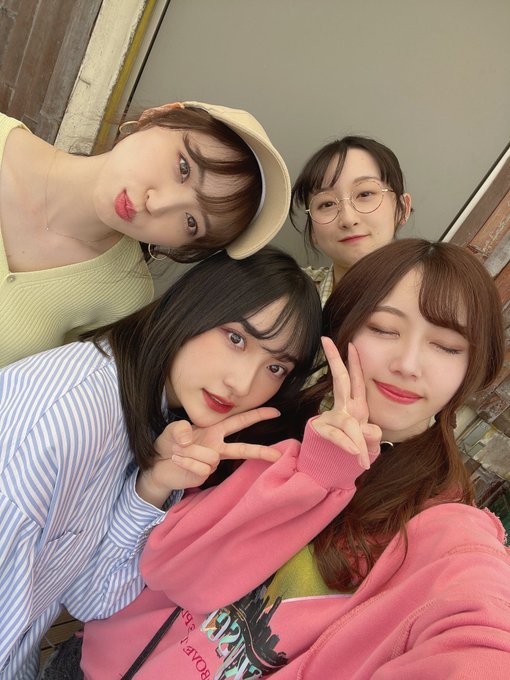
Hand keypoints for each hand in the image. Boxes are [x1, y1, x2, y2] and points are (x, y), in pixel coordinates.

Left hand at [136, 408, 280, 506]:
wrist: (156, 463)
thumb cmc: (169, 443)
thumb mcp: (173, 428)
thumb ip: (180, 428)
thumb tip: (188, 438)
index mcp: (214, 431)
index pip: (239, 421)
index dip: (257, 416)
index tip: (275, 412)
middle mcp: (217, 447)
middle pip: (243, 449)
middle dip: (261, 451)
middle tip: (278, 455)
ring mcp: (211, 463)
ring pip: (211, 456)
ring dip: (191, 451)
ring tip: (177, 451)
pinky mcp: (204, 475)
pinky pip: (200, 466)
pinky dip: (186, 461)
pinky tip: (177, 460)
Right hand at [311, 337, 380, 469]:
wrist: (333, 471)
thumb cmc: (356, 455)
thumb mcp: (371, 446)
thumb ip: (373, 437)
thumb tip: (365, 429)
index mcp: (357, 406)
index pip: (357, 380)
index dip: (355, 362)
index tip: (351, 343)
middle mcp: (343, 408)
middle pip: (339, 380)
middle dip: (334, 359)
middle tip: (326, 340)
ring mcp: (331, 418)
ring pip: (347, 421)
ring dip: (357, 441)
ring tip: (363, 458)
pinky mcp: (321, 429)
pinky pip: (337, 435)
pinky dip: (348, 444)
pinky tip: (355, 453)